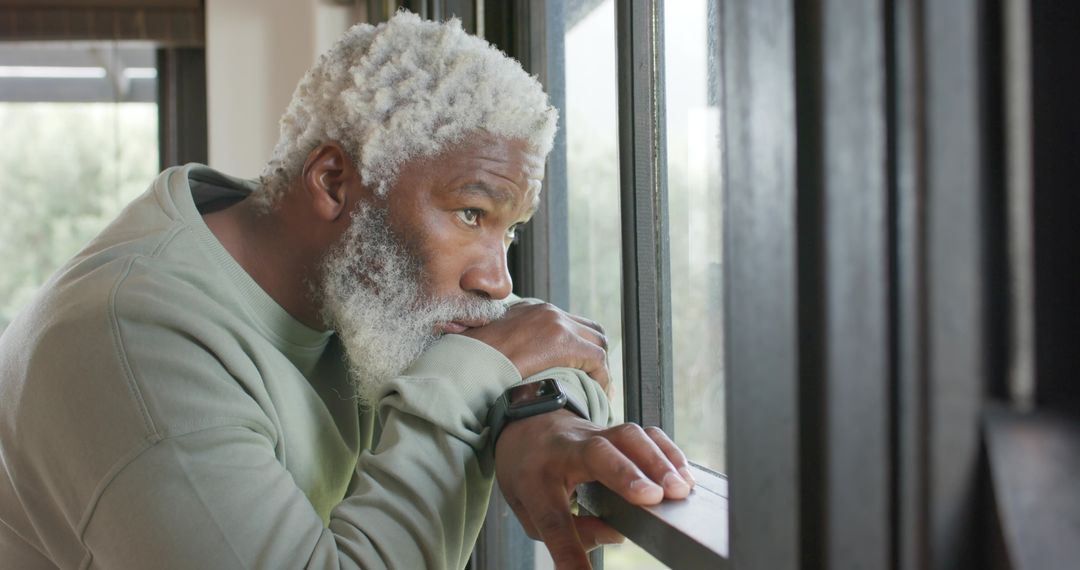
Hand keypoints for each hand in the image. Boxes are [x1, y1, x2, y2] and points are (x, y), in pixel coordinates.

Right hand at [461, 301, 609, 391]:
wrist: (465, 362)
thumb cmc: (471, 362)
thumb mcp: (492, 346)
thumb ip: (511, 347)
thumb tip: (515, 365)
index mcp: (531, 309)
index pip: (568, 323)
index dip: (581, 348)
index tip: (583, 370)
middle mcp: (546, 310)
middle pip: (590, 329)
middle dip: (597, 356)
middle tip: (597, 382)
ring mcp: (556, 323)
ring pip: (598, 343)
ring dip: (601, 368)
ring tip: (599, 392)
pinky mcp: (562, 341)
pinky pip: (597, 359)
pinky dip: (601, 377)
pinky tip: (595, 394)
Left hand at [495, 410, 694, 569]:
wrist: (526, 427)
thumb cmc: (529, 475)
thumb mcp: (530, 512)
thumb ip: (564, 533)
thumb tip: (615, 536)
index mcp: (535, 479)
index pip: (553, 518)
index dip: (571, 549)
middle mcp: (565, 450)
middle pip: (596, 455)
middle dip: (626, 474)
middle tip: (654, 498)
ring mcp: (593, 434)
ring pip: (626, 436)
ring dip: (657, 460)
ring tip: (679, 490)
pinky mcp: (616, 431)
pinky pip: (645, 433)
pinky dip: (667, 452)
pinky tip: (683, 475)